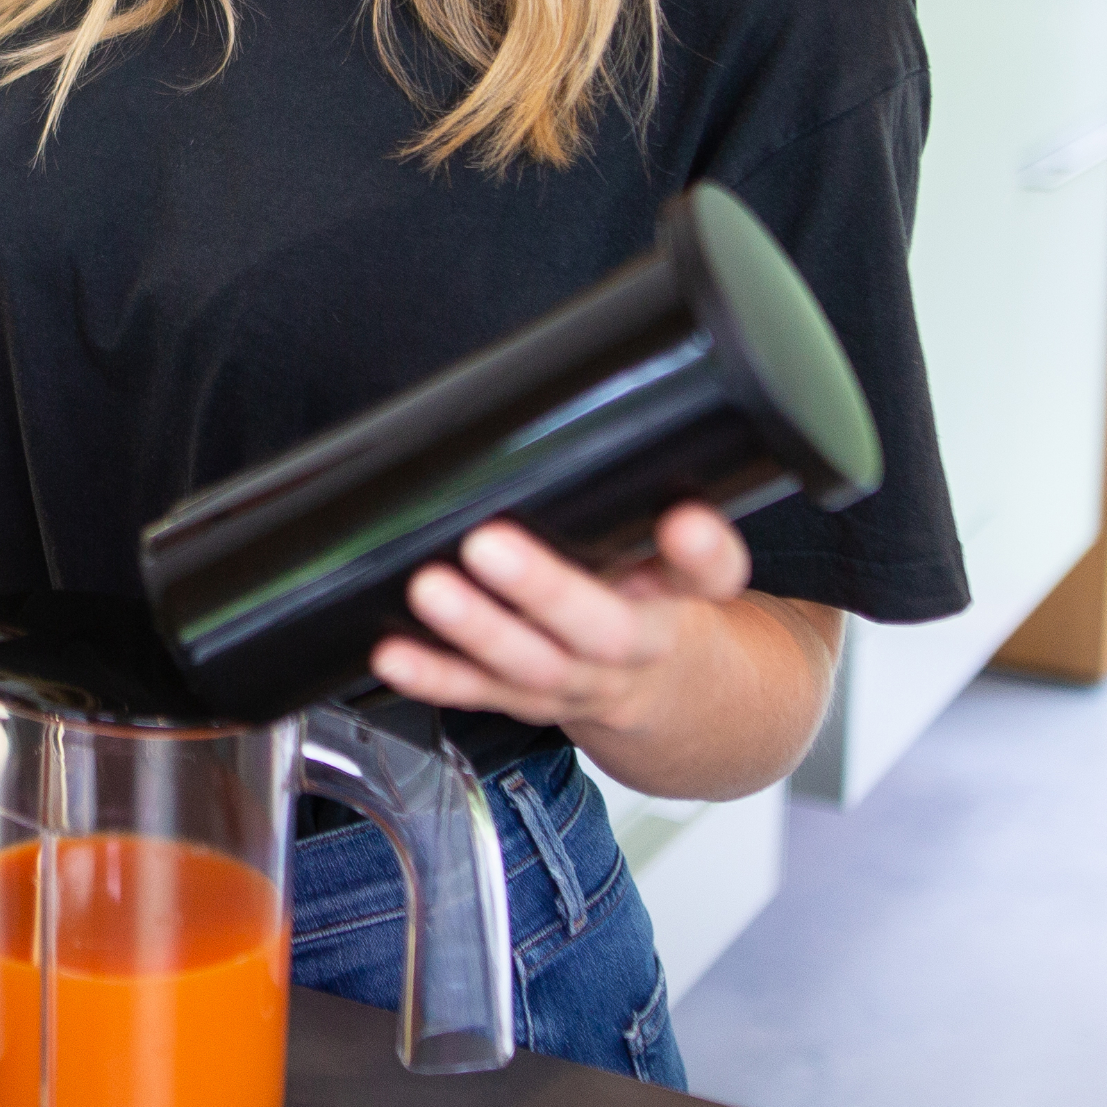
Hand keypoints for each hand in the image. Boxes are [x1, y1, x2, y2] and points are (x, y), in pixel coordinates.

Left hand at [367, 504, 764, 738]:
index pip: (710, 572)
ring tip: (432, 590)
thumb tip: (578, 405)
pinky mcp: (528, 701)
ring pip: (534, 666)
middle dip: (545, 589)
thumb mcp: (666, 551)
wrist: (666, 693)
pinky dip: (434, 676)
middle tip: (491, 546)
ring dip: (478, 630)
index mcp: (679, 595)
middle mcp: (635, 643)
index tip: (685, 524)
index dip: (703, 551)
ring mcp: (580, 680)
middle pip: (604, 627)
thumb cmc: (649, 595)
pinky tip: (396, 654)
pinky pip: (479, 693)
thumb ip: (634, 494)